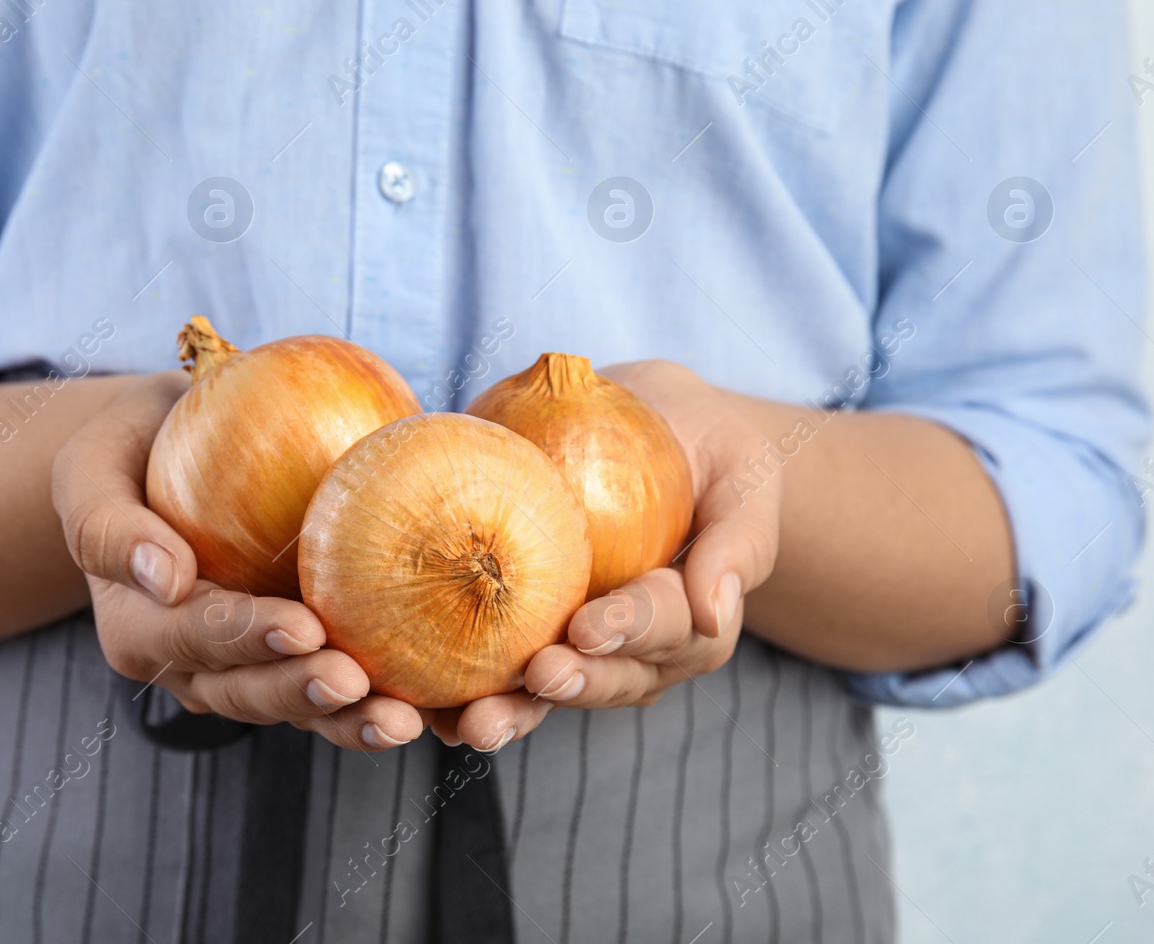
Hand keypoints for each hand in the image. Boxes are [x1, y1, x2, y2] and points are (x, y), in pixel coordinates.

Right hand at [51, 372, 425, 750]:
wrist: (164, 451)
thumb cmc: (124, 450)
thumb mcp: (89, 468)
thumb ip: (107, 525)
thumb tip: (164, 577)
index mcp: (140, 633)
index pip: (194, 638)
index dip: (247, 637)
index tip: (301, 624)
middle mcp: (194, 667)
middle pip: (251, 692)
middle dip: (304, 694)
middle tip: (358, 682)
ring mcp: (251, 668)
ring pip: (301, 708)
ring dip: (351, 719)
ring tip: (407, 719)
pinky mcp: (300, 654)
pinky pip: (344, 681)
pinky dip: (387, 692)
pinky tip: (441, 693)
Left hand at [432, 360, 780, 751]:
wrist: (656, 430)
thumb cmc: (711, 454)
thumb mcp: (744, 478)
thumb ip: (737, 542)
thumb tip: (718, 613)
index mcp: (690, 621)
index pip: (661, 628)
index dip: (625, 630)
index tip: (587, 627)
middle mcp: (632, 650)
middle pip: (601, 679)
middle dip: (566, 687)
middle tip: (534, 677)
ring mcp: (574, 646)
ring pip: (542, 694)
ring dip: (508, 712)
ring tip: (468, 722)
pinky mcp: (522, 628)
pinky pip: (487, 663)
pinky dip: (450, 684)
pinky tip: (410, 691)